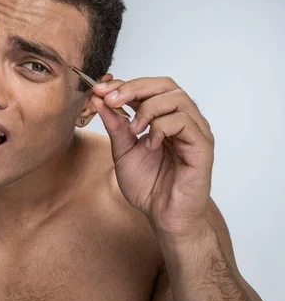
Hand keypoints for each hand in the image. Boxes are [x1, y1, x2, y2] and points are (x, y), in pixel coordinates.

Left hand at [91, 77, 214, 239]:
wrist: (164, 216)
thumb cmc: (148, 185)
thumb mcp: (122, 151)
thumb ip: (114, 126)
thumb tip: (99, 98)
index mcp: (163, 117)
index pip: (148, 87)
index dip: (124, 84)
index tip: (99, 89)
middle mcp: (182, 119)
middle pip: (164, 85)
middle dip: (134, 88)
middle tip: (111, 99)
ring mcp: (195, 131)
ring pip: (177, 98)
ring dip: (147, 108)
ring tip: (133, 129)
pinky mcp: (202, 146)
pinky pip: (184, 122)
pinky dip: (161, 127)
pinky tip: (150, 144)